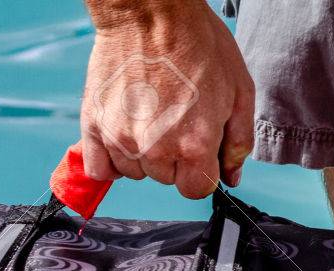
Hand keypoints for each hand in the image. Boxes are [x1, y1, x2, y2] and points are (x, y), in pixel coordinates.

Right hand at [80, 0, 255, 197]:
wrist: (151, 11)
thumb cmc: (198, 44)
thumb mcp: (239, 91)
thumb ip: (238, 142)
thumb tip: (230, 176)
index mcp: (195, 145)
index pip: (196, 189)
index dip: (201, 170)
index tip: (199, 149)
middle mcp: (156, 149)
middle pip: (166, 180)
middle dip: (175, 158)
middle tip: (175, 118)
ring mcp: (121, 138)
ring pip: (135, 172)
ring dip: (143, 154)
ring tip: (150, 115)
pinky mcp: (94, 124)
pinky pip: (100, 168)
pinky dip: (110, 158)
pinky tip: (124, 134)